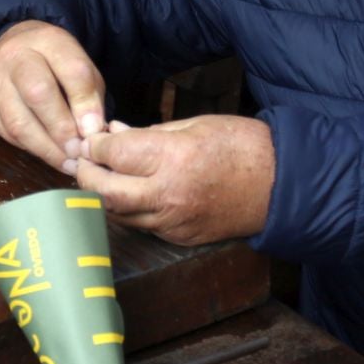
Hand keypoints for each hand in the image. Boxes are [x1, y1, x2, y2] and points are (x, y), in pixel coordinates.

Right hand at [0, 19, 107, 171]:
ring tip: (68, 162)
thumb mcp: (78, 66)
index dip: (85, 103)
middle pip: (38, 93)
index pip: (71, 70)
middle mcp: (15, 58)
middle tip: (79, 150)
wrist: (8, 50)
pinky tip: (50, 156)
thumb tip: (92, 133)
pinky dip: (32, 149)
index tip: (95, 130)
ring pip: (18, 122)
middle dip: (62, 128)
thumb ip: (89, 95)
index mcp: (48, 41)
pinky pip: (8, 135)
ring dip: (46, 148)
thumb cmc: (53, 63)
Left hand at [77, 115, 274, 245]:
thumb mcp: (194, 125)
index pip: (113, 154)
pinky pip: (143, 225)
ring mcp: (174, 221)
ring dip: (103, 195)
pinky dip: (129, 209)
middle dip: (86, 175)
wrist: (281, 185)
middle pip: (105, 192)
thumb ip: (148, 133)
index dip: (95, 145)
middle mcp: (169, 195)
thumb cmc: (243, 146)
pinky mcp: (181, 237)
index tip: (91, 139)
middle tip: (82, 161)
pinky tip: (129, 193)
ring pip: (119, 214)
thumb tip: (113, 133)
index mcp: (173, 159)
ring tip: (99, 176)